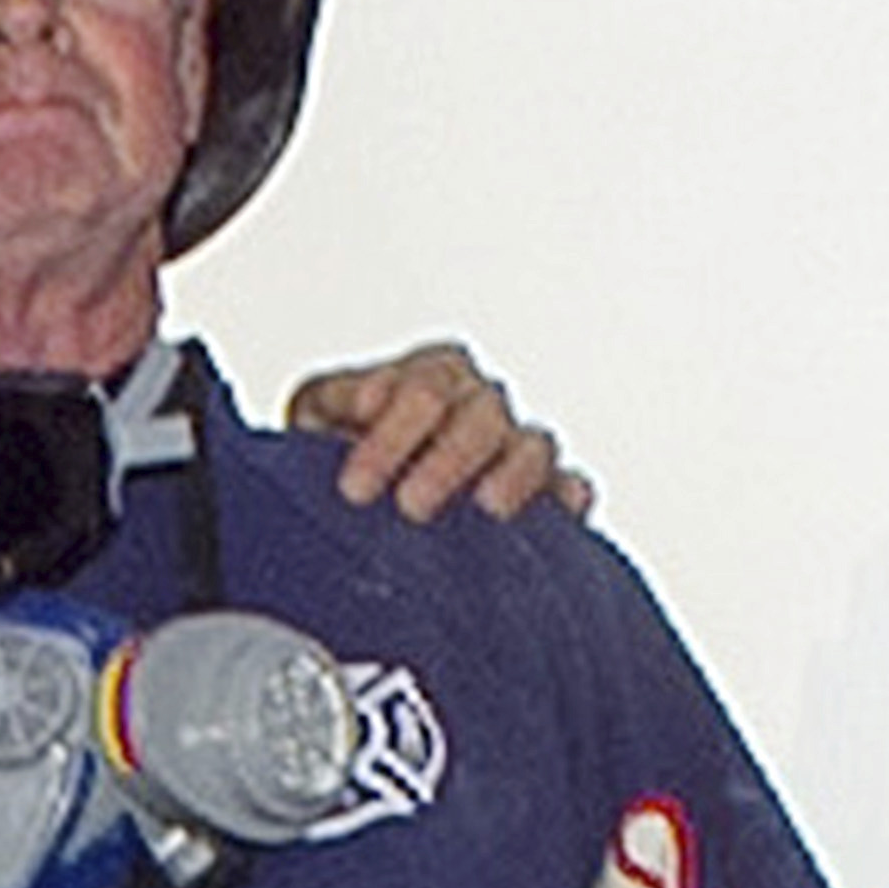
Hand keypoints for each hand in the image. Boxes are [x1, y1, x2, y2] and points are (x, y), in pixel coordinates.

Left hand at [274, 338, 593, 523]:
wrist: (358, 501)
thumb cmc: (337, 450)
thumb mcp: (318, 414)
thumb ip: (332, 399)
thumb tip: (363, 406)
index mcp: (432, 375)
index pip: (426, 388)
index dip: (393, 433)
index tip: (356, 485)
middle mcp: (480, 403)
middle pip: (481, 415)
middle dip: (445, 460)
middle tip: (408, 507)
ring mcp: (516, 446)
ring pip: (531, 446)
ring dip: (512, 474)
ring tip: (486, 507)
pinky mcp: (544, 493)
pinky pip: (570, 487)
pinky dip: (566, 497)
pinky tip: (559, 512)